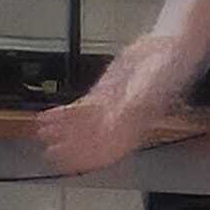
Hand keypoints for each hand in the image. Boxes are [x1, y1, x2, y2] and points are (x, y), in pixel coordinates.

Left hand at [36, 34, 199, 175]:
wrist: (168, 47)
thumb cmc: (168, 69)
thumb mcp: (148, 88)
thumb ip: (130, 108)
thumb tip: (111, 126)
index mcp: (135, 125)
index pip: (108, 149)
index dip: (88, 159)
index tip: (68, 163)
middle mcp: (121, 120)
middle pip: (91, 140)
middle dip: (70, 147)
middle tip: (49, 152)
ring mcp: (112, 107)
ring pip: (83, 125)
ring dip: (62, 130)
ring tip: (42, 132)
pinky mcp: (105, 92)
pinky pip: (82, 107)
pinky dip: (65, 113)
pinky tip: (50, 115)